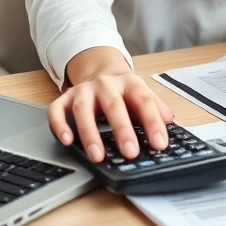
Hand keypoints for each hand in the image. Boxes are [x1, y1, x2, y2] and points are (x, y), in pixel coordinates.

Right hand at [47, 69, 173, 162]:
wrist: (100, 69)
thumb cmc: (124, 90)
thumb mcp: (143, 94)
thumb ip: (157, 109)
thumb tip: (169, 124)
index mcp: (130, 83)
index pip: (144, 101)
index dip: (153, 123)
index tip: (159, 144)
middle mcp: (105, 84)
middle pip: (113, 106)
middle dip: (122, 130)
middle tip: (130, 153)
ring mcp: (84, 90)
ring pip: (83, 110)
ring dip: (90, 134)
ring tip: (97, 156)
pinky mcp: (65, 97)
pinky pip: (57, 110)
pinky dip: (59, 125)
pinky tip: (66, 140)